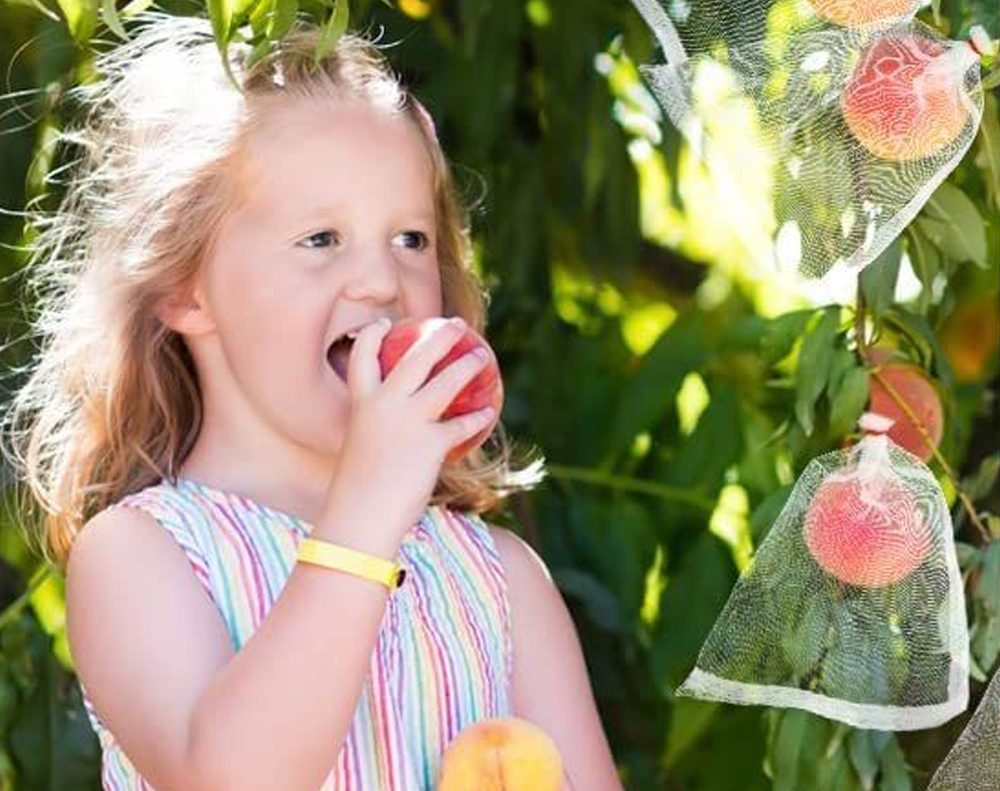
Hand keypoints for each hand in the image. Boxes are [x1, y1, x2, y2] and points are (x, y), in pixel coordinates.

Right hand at [321, 316, 494, 542]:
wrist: (361, 516)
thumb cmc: (357, 490)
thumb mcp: (361, 450)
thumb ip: (379, 431)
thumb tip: (398, 430)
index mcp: (361, 403)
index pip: (363, 357)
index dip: (373, 336)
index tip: (385, 324)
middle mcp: (385, 404)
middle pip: (416, 357)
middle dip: (439, 336)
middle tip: (457, 325)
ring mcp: (409, 421)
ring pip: (447, 381)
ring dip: (468, 364)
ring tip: (482, 355)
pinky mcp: (432, 443)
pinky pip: (462, 425)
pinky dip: (477, 417)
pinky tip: (488, 411)